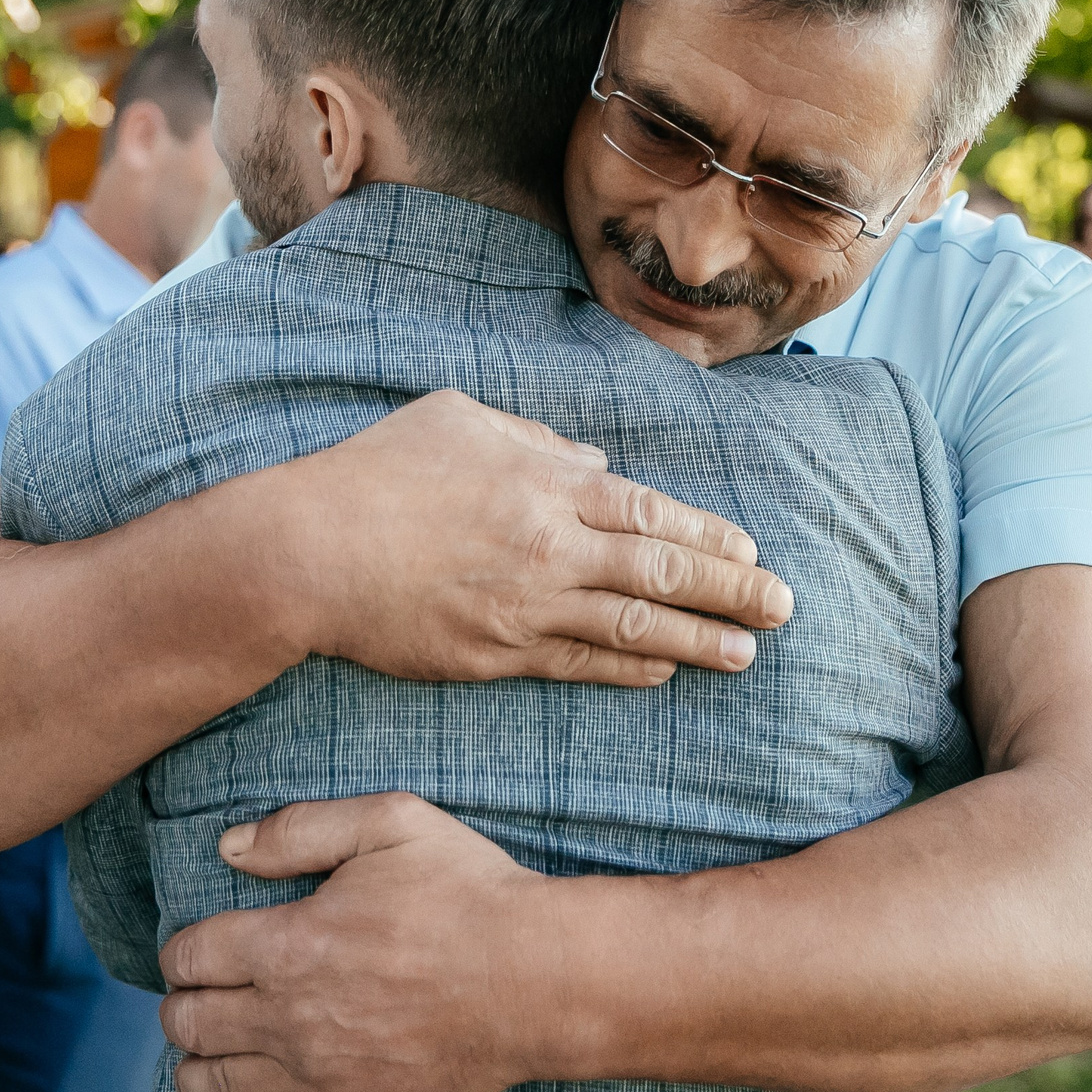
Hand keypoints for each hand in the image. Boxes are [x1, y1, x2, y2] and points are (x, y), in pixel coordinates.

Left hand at [160, 793, 544, 1091]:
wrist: (535, 981)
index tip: (190, 952)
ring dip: (192, 1069)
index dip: (180, 952)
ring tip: (195, 1059)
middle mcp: (289, 1016)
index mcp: (288, 943)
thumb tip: (228, 847)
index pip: (192, 956)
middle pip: (193, 1023)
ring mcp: (318, 1075)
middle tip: (191, 1001)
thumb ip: (302, 829)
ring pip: (218, 1083)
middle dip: (181, 1010)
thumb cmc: (468, 895)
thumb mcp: (391, 824)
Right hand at [263, 389, 793, 688]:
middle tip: (784, 608)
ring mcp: (524, 608)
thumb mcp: (460, 420)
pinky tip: (665, 670)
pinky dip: (629, 668)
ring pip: (632, 628)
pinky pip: (578, 664)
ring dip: (698, 641)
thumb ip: (536, 441)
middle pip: (661, 574)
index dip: (708, 537)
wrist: (307, 551)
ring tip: (746, 654)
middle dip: (732, 592)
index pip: (651, 514)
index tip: (752, 553)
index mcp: (546, 484)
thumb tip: (593, 465)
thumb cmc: (377, 472)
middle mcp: (549, 548)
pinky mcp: (493, 655)